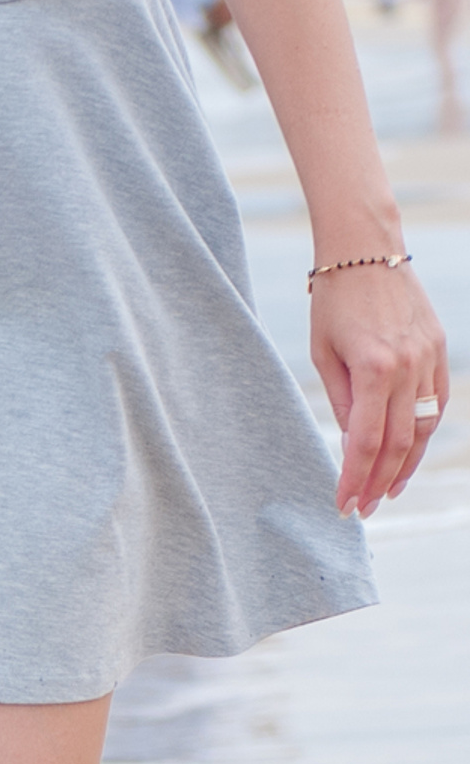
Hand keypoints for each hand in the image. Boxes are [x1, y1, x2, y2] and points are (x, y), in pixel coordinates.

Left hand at [313, 260, 449, 516]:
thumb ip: (343, 403)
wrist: (367, 252)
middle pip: (399, 442)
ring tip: (384, 492)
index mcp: (374, 368)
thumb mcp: (324, 356)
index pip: (366, 442)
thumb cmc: (334, 304)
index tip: (343, 505)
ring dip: (405, 465)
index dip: (355, 479)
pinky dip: (424, 432)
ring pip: (424, 427)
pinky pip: (436, 402)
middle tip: (361, 510)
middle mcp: (409, 365)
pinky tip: (408, 454)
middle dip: (378, 482)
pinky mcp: (439, 349)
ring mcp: (430, 357)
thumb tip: (354, 446)